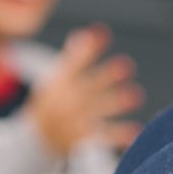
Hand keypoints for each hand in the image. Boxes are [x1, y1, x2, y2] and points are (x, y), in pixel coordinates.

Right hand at [28, 25, 143, 156]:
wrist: (35, 138)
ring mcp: (73, 120)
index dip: (88, 50)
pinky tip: (135, 132)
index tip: (103, 35)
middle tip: (127, 65)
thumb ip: (73, 59)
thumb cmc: (52, 102)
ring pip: (97, 110)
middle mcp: (66, 100)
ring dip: (116, 103)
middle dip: (107, 76)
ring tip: (137, 96)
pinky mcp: (80, 139)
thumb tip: (86, 35)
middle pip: (89, 86)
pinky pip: (101, 137)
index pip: (75, 63)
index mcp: (60, 83)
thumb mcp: (56, 80)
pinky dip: (118, 135)